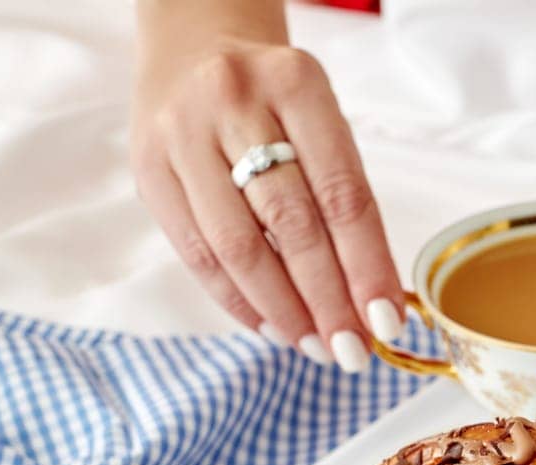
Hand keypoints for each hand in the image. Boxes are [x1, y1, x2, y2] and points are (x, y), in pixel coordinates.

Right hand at [130, 1, 401, 368]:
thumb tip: (374, 300)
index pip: (343, 196)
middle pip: (292, 226)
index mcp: (298, 86)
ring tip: (316, 347)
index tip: (387, 324)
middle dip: (328, 301)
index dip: (368, 269)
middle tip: (353, 351)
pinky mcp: (148, 169)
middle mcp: (235, 103)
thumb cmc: (275, 97)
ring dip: (283, 311)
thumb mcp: (321, 120)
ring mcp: (183, 135)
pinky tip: (270, 326)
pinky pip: (196, 253)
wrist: (193, 43)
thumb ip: (345, 197)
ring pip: (239, 246)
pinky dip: (238, 300)